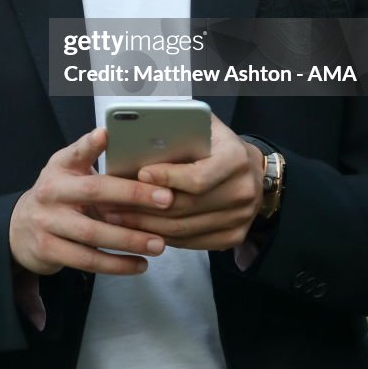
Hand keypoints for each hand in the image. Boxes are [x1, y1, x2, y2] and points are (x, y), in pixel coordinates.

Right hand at [9, 127, 172, 275]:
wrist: (20, 228)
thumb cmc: (59, 194)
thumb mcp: (68, 170)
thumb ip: (92, 159)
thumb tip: (126, 144)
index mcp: (61, 167)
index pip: (77, 152)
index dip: (90, 144)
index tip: (106, 134)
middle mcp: (51, 191)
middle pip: (94, 192)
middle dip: (132, 195)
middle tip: (166, 199)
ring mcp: (48, 222)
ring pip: (93, 233)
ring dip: (130, 239)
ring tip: (159, 244)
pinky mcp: (49, 250)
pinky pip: (87, 260)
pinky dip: (116, 264)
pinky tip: (140, 264)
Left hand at [100, 115, 263, 249]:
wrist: (253, 171)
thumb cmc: (218, 144)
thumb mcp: (205, 126)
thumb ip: (180, 126)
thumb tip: (142, 127)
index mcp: (235, 159)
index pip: (197, 178)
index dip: (166, 178)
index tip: (139, 174)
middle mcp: (243, 191)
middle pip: (186, 207)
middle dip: (145, 207)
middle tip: (114, 203)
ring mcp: (241, 218)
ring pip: (185, 229)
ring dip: (147, 227)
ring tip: (118, 219)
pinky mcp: (234, 237)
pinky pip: (192, 242)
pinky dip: (164, 237)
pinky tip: (141, 231)